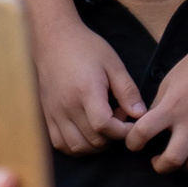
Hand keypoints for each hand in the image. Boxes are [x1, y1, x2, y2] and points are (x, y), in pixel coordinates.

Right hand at [31, 11, 141, 154]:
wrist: (53, 39)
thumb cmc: (85, 48)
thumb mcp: (113, 64)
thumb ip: (127, 91)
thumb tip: (140, 114)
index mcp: (86, 91)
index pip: (104, 126)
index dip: (122, 131)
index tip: (131, 122)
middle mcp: (67, 106)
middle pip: (93, 140)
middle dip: (113, 137)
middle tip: (118, 118)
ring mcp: (54, 113)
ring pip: (77, 147)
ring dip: (95, 145)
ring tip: (103, 127)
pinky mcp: (47, 115)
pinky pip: (60, 144)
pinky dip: (76, 146)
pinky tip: (86, 133)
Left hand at [124, 33, 187, 170]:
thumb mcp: (168, 82)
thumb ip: (158, 107)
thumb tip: (147, 129)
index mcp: (172, 106)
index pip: (142, 133)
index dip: (133, 143)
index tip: (135, 144)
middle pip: (173, 160)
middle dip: (161, 166)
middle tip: (158, 161)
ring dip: (186, 168)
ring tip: (182, 159)